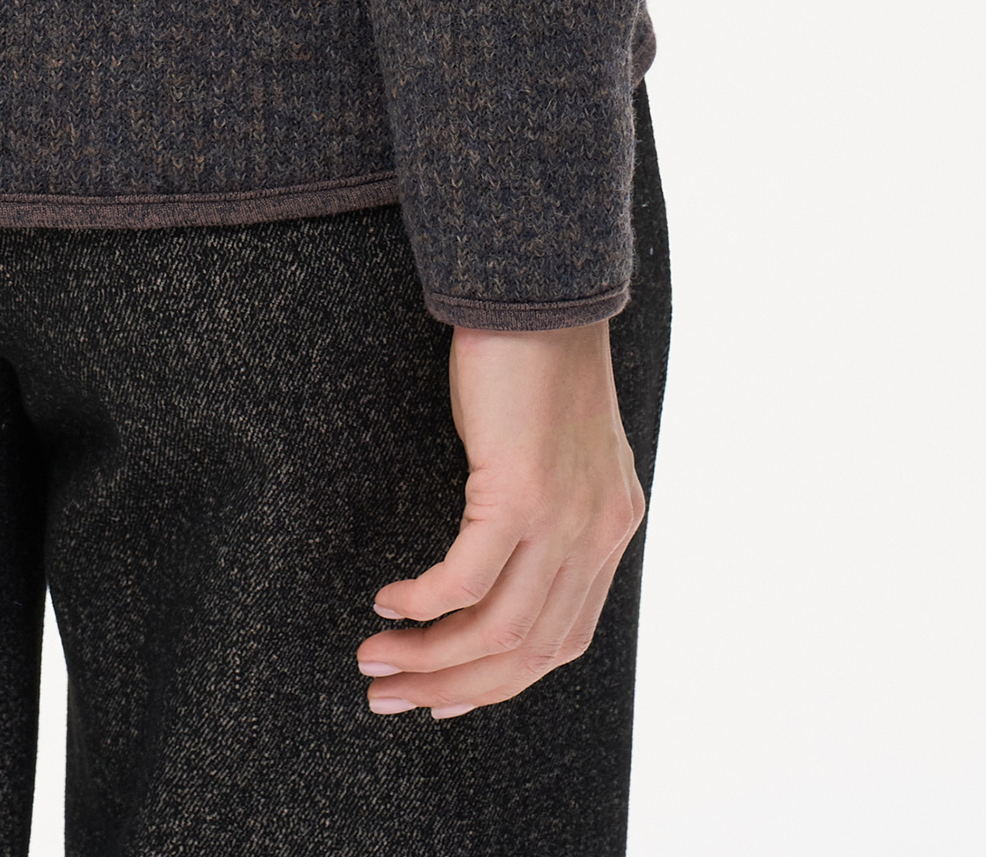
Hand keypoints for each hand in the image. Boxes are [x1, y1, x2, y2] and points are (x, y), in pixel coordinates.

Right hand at [356, 321, 646, 718]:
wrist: (540, 288)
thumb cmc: (534, 353)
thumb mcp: (559, 443)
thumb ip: (547, 502)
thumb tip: (500, 550)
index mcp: (609, 527)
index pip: (563, 640)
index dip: (501, 681)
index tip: (444, 698)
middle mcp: (598, 535)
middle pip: (530, 654)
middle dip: (455, 688)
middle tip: (389, 698)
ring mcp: (565, 519)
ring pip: (498, 632)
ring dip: (430, 658)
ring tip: (376, 662)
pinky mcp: (523, 493)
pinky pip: (467, 579)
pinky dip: (425, 603)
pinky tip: (390, 602)